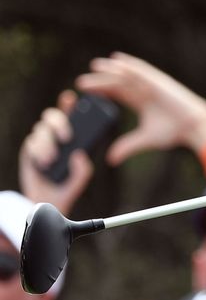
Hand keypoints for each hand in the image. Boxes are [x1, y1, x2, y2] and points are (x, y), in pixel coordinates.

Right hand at [19, 90, 93, 212]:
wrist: (47, 201)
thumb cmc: (66, 187)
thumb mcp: (81, 178)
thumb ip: (83, 168)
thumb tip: (78, 155)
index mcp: (70, 137)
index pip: (69, 115)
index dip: (68, 104)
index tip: (71, 98)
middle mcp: (54, 136)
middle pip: (52, 116)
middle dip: (60, 123)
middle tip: (67, 138)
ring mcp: (41, 142)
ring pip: (41, 129)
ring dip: (48, 143)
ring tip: (52, 160)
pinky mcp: (29, 150)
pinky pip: (31, 142)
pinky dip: (38, 151)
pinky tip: (44, 162)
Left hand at [75, 52, 205, 163]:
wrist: (194, 125)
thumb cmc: (174, 132)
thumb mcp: (146, 139)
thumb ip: (127, 146)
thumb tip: (110, 159)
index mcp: (141, 103)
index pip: (117, 94)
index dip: (101, 91)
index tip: (85, 92)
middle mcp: (145, 91)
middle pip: (118, 83)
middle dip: (101, 81)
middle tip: (81, 82)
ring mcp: (152, 85)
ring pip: (127, 74)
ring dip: (111, 69)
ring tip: (94, 66)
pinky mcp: (159, 81)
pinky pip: (141, 70)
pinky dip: (129, 64)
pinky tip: (116, 61)